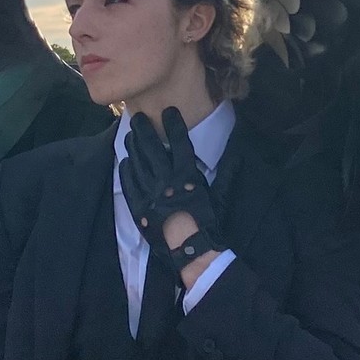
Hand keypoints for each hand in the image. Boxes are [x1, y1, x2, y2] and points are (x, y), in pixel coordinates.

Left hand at [119, 107, 222, 271]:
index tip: (169, 111)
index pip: (180, 143)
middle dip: (144, 130)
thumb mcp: (216, 195)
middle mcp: (166, 180)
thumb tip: (236, 156)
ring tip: (129, 135)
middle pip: (152, 148)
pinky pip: (129, 184)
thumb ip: (220, 174)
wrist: (189, 249)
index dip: (174, 125)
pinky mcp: (138, 207)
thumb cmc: (206, 223)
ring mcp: (150, 193)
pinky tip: (124, 161)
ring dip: (133, 147)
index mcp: (187, 175)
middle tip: (137, 117)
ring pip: (138, 163)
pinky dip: (126, 171)